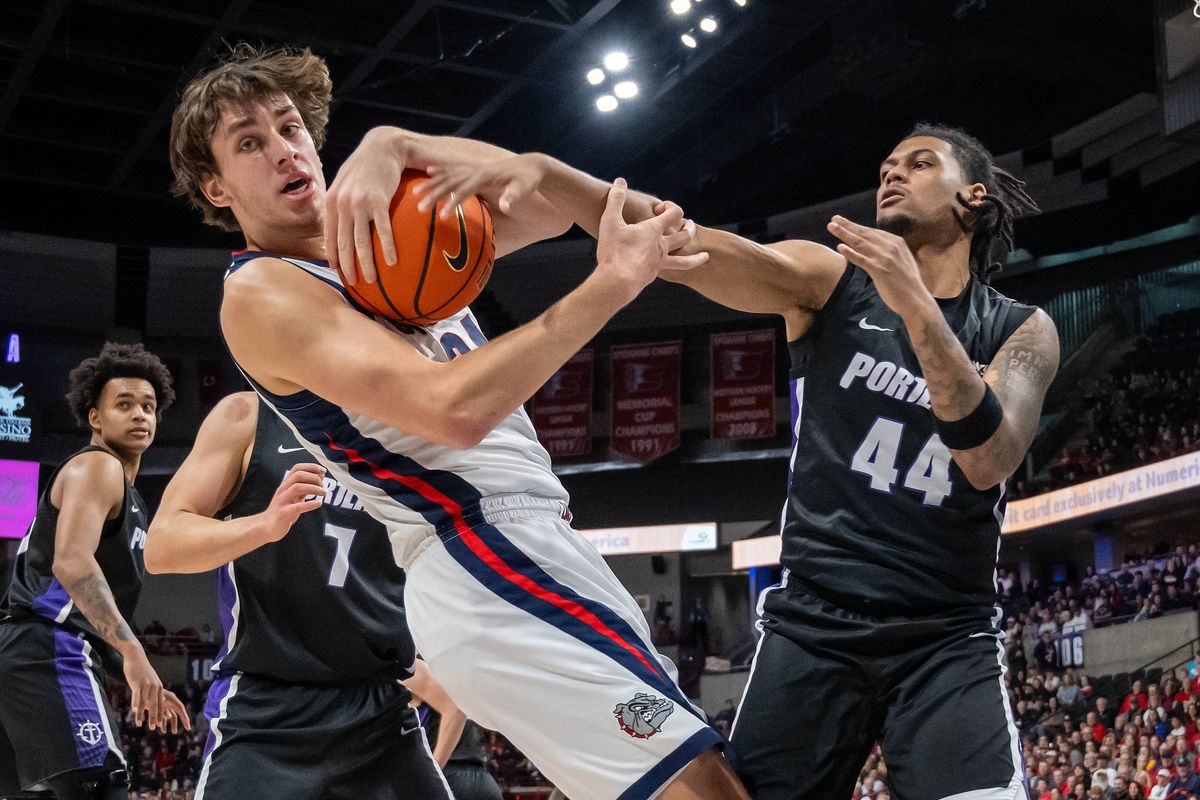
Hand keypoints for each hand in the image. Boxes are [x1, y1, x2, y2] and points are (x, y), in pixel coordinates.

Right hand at [122, 645, 190, 732]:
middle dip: (154, 717)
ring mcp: (146, 684)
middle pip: (155, 705)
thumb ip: (150, 691)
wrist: (136, 656)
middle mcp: (155, 686)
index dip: (161, 714)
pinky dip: (136, 703)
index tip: (161, 724)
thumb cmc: (141, 671)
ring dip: (143, 714)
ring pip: (145, 702)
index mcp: (159, 687)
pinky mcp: (138, 682)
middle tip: (153, 728)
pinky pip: (137, 695)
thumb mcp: (148, 682)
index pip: (161, 703)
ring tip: (140, 724)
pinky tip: (135, 711)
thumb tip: (149, 702)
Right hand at [260, 463, 326, 542]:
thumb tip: (320, 478)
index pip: (297, 468)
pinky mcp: (283, 513)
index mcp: (285, 485)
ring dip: (313, 488)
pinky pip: (297, 506)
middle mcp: (282, 490)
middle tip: (323, 484)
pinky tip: (319, 503)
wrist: (266, 527)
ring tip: (324, 493)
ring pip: (297, 488)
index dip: (311, 467)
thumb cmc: (283, 510)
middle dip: (313, 477)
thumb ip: (304, 487)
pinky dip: (310, 504)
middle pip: (298, 475)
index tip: (323, 471)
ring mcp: (282, 501)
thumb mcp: (293, 496)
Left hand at [324, 127, 403, 284]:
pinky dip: (387, 247)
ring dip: (366, 263)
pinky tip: (393, 261)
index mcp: (332, 202)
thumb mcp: (346, 182)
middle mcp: (342, 204)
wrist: (383, 147)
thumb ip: (341, 202)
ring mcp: (359, 202)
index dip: (333, 257)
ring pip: (361, 240)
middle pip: (344, 243)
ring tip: (371, 280)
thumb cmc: (366, 166)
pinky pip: (383, 229)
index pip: (330, 236)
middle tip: (354, 284)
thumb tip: (343, 224)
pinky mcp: (378, 200)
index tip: (339, 273)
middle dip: (348, 267)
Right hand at [417, 153, 547, 216]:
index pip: (465, 190)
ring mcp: (474, 168)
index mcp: (486, 176)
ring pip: (448, 175)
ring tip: (415, 193)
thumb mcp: (525, 188)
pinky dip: (440, 172)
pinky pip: (453, 170)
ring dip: (432, 183)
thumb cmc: (529, 180)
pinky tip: (428, 173)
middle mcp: (476, 170)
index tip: (442, 216)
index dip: (454, 203)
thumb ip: (513, 196)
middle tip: (419, 208)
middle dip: (434, 194)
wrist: (532, 165)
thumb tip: (506, 206)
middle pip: (450, 181)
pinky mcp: (475, 169)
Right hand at [594, 179, 708, 300]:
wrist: (616, 282)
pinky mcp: (654, 275)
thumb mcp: (610, 221)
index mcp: (654, 230)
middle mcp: (662, 246)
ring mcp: (660, 262)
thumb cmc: (614, 250)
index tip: (660, 209)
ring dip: (696, 257)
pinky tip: (674, 269)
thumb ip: (615, 199)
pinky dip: (676, 268)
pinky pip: (671, 271)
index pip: (674, 213)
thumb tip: (620, 181)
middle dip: (689, 228)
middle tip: (689, 225)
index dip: (671, 207)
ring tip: (705, 257)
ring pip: (685, 259)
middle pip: (684, 235)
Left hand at [826, 215, 933, 318]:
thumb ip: (890, 252)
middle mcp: (891, 247)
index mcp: (897, 243)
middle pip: (865, 234)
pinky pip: (861, 259)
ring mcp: (885, 258)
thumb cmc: (908, 283)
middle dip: (848, 225)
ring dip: (844, 233)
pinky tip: (840, 247)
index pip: (873, 232)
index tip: (845, 222)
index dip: (857, 226)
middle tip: (834, 219)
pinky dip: (850, 252)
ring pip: (860, 243)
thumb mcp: (902, 260)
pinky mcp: (879, 270)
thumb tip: (876, 248)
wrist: (915, 299)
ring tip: (831, 227)